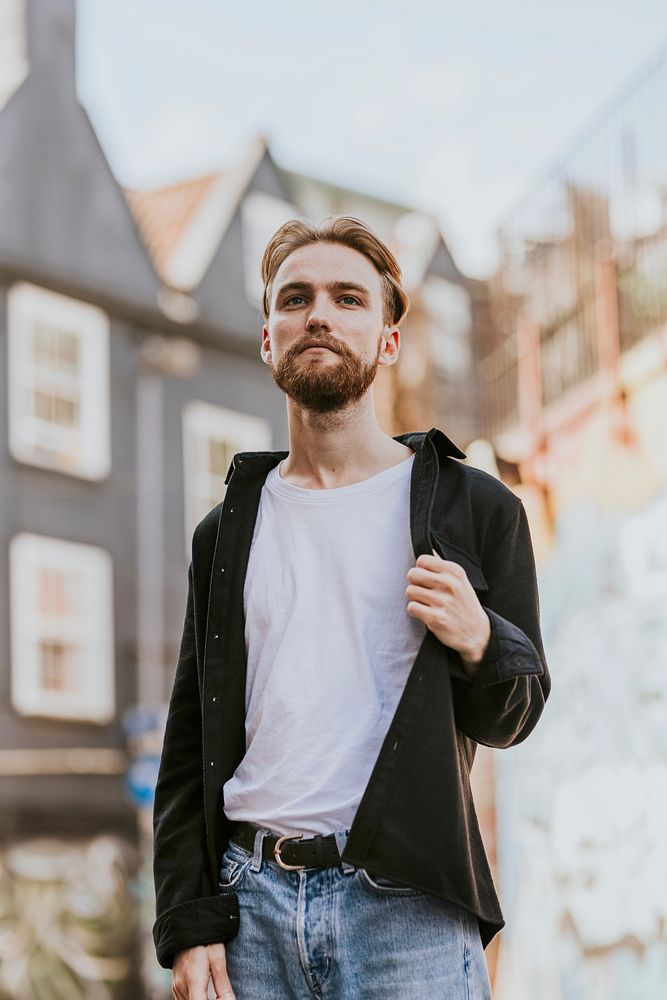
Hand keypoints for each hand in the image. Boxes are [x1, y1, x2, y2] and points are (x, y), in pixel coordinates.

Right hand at [172, 943, 235, 999]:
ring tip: (216, 996)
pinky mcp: (176, 985)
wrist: (187, 927)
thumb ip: (222, 983)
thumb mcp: (218, 958)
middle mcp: (182, 986)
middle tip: (222, 995)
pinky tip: (206, 996)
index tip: (224, 999)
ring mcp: (177, 987)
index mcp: (193, 980)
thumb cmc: (205, 940)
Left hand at [406, 550, 490, 675]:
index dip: (420, 569)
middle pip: (412, 574)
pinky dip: (416, 611)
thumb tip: (429, 549)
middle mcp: (449, 584)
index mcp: (455, 571)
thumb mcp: (460, 580)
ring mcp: (442, 601)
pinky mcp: (435, 618)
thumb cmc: (464, 604)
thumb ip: (443, 566)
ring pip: (410, 591)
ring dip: (415, 598)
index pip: (422, 560)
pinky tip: (426, 614)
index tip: (427, 579)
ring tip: (427, 603)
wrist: (477, 633)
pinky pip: (411, 607)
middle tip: (424, 592)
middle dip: (415, 583)